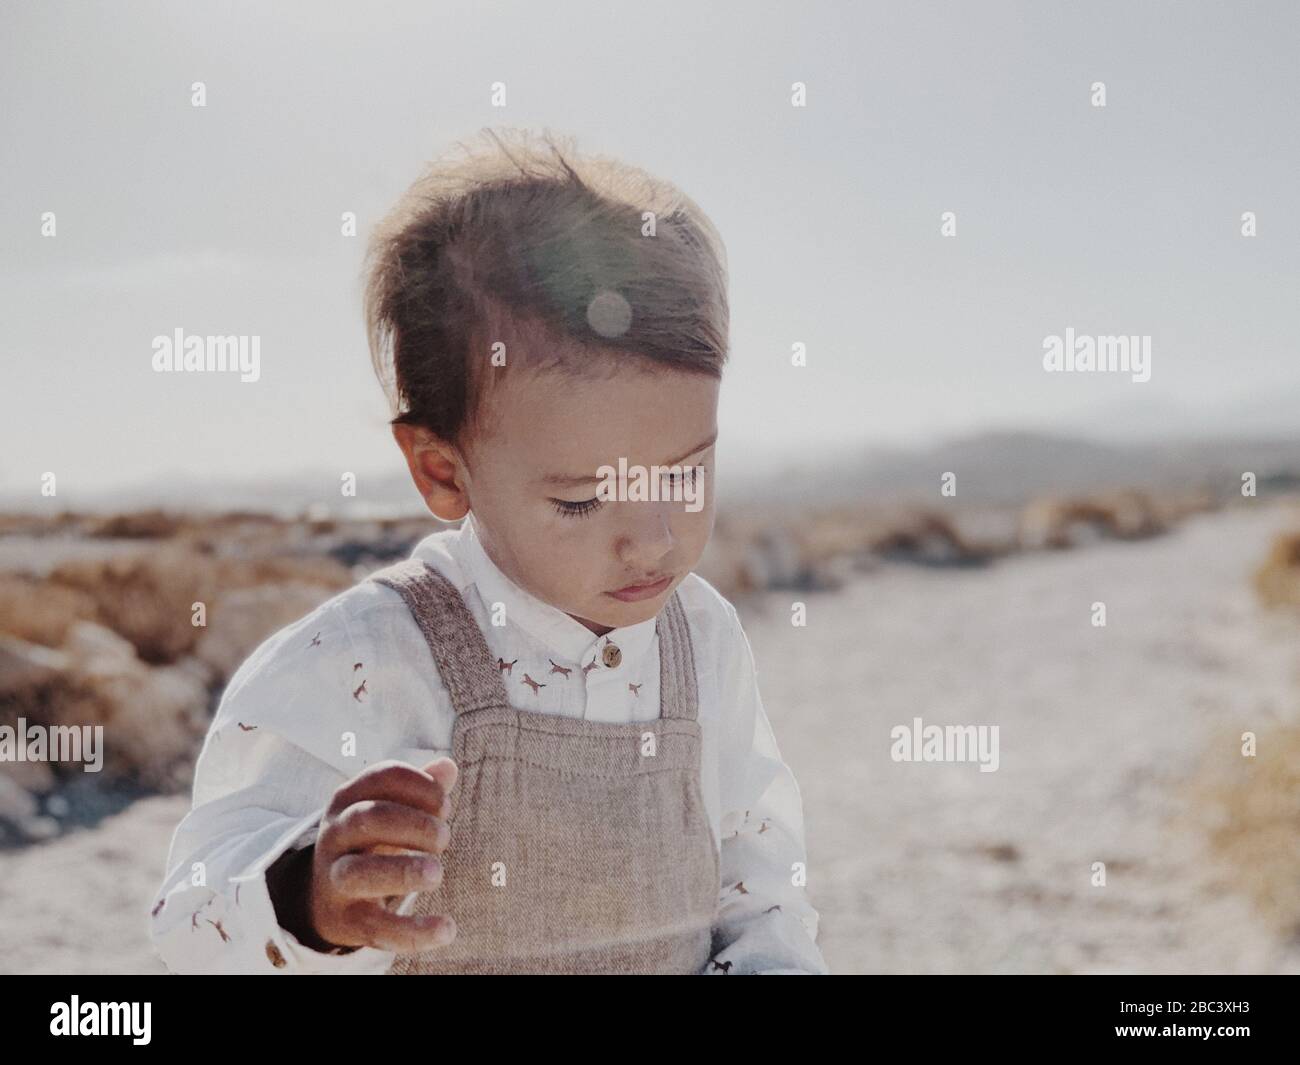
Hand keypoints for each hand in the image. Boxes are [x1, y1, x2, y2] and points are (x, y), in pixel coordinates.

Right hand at [307, 758, 457, 952]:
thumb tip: (448, 766)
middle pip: (370, 818)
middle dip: (415, 824)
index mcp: (349, 798)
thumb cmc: (372, 839)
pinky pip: (377, 926)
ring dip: (404, 871)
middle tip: (445, 838)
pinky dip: (414, 931)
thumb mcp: (390, 808)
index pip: (383, 777)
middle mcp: (336, 834)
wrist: (327, 894)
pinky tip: (447, 929)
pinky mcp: (347, 920)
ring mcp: (336, 878)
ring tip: (437, 873)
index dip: (420, 786)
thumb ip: (420, 788)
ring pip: (361, 872)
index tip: (445, 806)